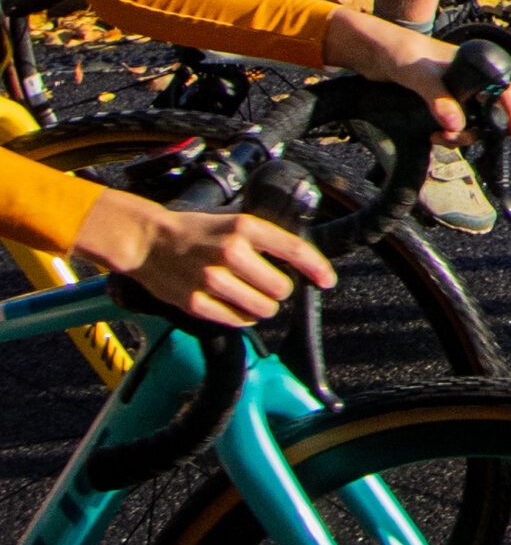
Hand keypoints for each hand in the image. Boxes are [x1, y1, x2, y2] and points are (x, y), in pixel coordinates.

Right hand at [74, 186, 334, 327]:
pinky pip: (238, 321)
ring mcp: (213, 280)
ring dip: (263, 306)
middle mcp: (232, 253)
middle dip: (279, 289)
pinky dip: (242, 316)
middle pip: (281, 288)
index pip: (294, 250)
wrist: (149, 242)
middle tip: (266, 284)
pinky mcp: (197, 303)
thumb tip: (299, 265)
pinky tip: (233, 304)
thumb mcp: (234, 223)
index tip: (327, 280)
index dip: (317, 268)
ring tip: (249, 295)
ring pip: (263, 308)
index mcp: (245, 227)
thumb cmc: (196, 231)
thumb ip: (264, 241)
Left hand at [323, 8, 510, 144]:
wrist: (371, 52)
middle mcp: (464, 78)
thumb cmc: (398, 50)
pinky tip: (434, 135)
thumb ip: (438, 98)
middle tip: (456, 138)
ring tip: (439, 138)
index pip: (501, 85)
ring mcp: (451, 91)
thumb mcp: (419, 74)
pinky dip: (448, 134)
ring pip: (469, 120)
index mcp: (469, 64)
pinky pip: (452, 123)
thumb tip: (457, 126)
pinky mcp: (437, 102)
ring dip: (460, 135)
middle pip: (487, 110)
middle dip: (477, 129)